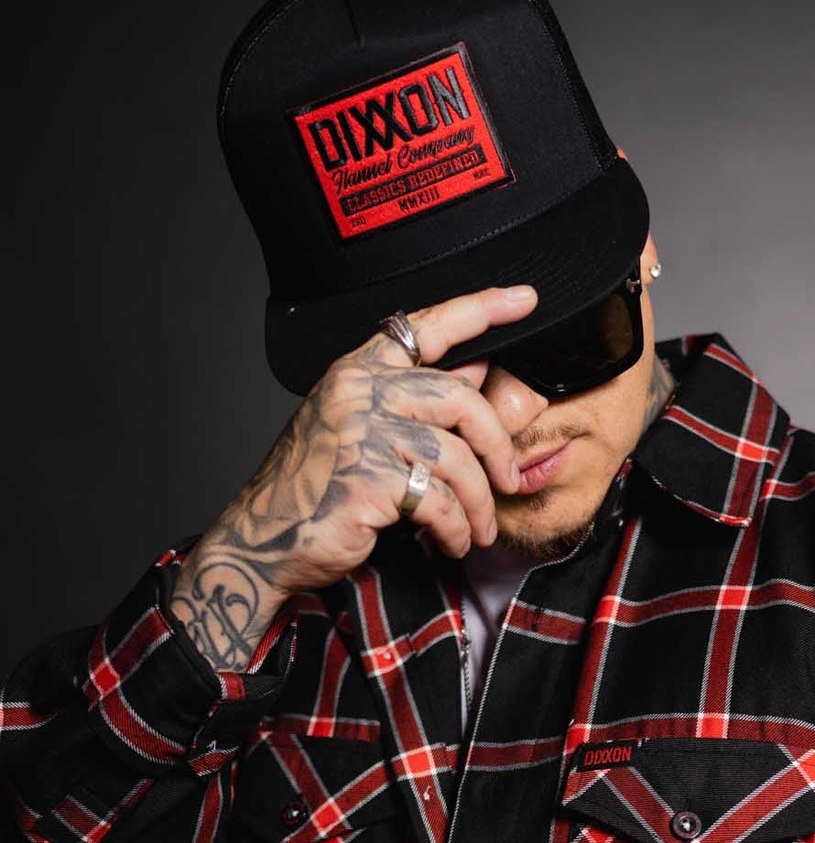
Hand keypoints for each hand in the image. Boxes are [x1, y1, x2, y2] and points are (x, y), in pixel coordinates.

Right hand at [168, 282, 537, 667]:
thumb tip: (476, 372)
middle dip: (496, 446)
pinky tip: (451, 542)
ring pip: (456, 458)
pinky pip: (439, 502)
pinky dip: (455, 529)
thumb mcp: (361, 432)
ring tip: (478, 530)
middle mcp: (358, 392)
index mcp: (357, 373)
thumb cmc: (314, 491)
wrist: (264, 542)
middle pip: (460, 400)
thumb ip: (414, 402)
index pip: (425, 327)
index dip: (479, 309)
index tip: (523, 299)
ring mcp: (362, 434)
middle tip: (507, 480)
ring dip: (478, 503)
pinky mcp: (368, 480)